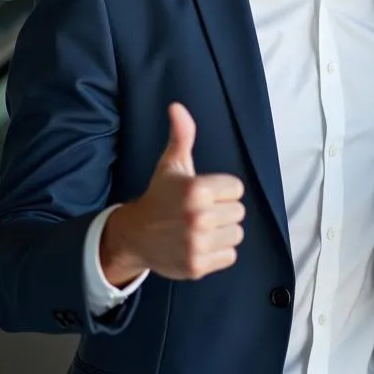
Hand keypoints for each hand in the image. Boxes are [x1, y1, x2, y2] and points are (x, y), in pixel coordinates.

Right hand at [99, 103, 245, 285]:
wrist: (135, 235)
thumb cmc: (160, 196)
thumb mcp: (171, 164)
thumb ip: (182, 135)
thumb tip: (177, 106)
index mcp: (197, 190)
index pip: (237, 189)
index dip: (222, 190)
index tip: (203, 193)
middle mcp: (198, 218)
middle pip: (238, 212)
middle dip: (223, 211)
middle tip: (199, 212)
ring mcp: (197, 245)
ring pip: (236, 234)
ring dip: (222, 232)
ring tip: (200, 228)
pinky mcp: (197, 266)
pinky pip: (230, 255)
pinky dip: (219, 252)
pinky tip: (200, 244)